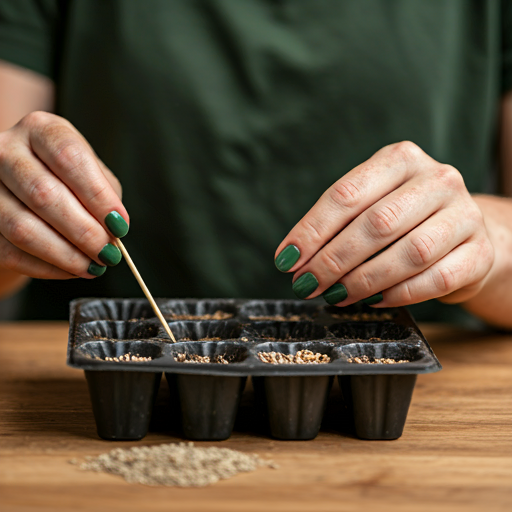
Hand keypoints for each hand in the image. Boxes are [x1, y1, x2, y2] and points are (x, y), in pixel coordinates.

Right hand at [0, 111, 128, 280]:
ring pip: (21, 227)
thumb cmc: (68, 181)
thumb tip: (114, 228)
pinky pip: (9, 251)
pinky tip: (71, 270)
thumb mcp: (93, 176)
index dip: (97, 195)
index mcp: (42, 131)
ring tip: (93, 266)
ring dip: (65, 254)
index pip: (69, 157)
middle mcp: (6, 150)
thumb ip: (106, 196)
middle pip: (43, 194)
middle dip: (83, 232)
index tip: (119, 224)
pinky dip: (46, 267)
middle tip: (108, 254)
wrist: (25, 193)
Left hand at [274, 141, 493, 307]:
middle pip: (376, 223)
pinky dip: (399, 295)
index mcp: (401, 159)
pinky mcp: (479, 252)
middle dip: (333, 260)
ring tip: (335, 295)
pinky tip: (374, 301)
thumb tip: (294, 259)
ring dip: (364, 280)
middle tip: (308, 284)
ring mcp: (465, 214)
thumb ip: (337, 224)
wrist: (465, 233)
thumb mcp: (371, 204)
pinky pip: (436, 279)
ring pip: (409, 253)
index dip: (312, 231)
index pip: (347, 195)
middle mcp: (438, 179)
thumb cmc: (405, 219)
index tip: (287, 260)